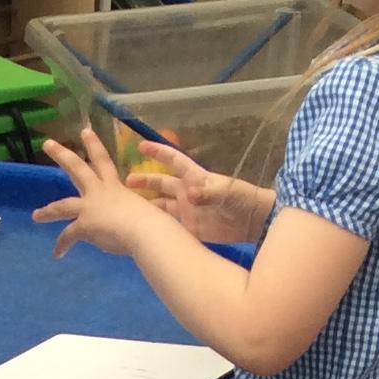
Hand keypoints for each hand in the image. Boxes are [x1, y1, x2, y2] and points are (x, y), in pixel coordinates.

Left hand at [33, 124, 162, 259]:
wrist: (146, 231)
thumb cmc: (153, 222)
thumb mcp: (146, 210)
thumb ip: (138, 213)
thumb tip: (140, 223)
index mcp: (115, 187)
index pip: (103, 161)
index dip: (94, 145)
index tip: (85, 131)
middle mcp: (100, 192)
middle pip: (77, 169)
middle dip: (62, 155)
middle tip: (48, 144)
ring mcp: (90, 207)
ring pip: (63, 205)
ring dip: (48, 210)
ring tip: (35, 215)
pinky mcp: (85, 224)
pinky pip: (68, 235)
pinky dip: (62, 245)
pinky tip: (57, 254)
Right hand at [126, 141, 263, 245]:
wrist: (254, 221)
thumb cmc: (242, 199)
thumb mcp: (226, 192)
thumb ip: (207, 193)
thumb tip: (189, 195)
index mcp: (194, 177)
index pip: (173, 160)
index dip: (158, 152)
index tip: (140, 147)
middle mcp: (187, 193)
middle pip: (161, 184)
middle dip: (144, 182)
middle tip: (124, 183)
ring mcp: (187, 212)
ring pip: (161, 207)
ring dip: (147, 207)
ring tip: (128, 209)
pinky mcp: (190, 230)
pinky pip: (170, 228)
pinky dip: (158, 228)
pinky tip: (144, 231)